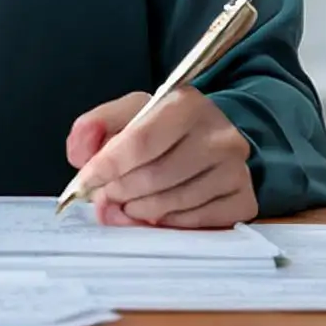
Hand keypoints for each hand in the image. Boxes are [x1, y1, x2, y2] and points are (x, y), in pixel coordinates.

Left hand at [65, 87, 255, 227]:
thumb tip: (80, 157)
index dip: (107, 166)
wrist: (211, 138)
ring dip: (141, 210)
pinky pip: (198, 222)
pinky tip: (159, 211)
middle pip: (155, 176)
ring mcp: (236, 169)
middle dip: (120, 191)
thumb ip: (94, 126)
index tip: (84, 182)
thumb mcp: (128, 112)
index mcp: (185, 103)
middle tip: (105, 196)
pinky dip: (170, 222)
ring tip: (129, 203)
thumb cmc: (163, 126)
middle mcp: (218, 135)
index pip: (140, 142)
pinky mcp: (245, 198)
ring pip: (174, 203)